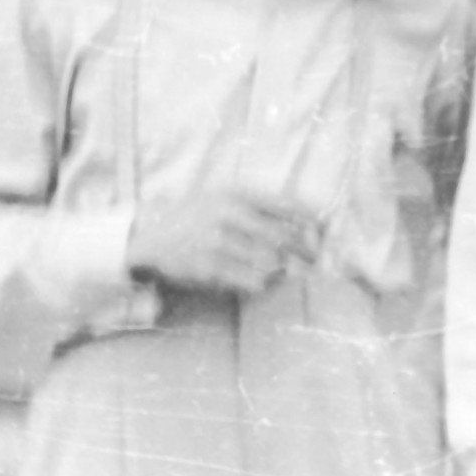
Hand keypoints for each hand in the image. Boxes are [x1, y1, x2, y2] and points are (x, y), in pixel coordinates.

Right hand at [126, 188, 318, 294]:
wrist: (152, 234)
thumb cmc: (197, 214)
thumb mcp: (226, 196)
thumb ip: (262, 204)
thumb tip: (310, 218)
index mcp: (236, 193)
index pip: (286, 206)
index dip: (311, 222)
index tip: (324, 233)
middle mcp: (228, 214)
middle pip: (282, 236)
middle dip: (305, 250)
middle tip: (316, 260)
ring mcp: (218, 242)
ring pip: (268, 261)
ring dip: (285, 269)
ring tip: (293, 272)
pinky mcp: (209, 267)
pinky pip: (249, 279)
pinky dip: (264, 282)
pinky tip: (265, 280)